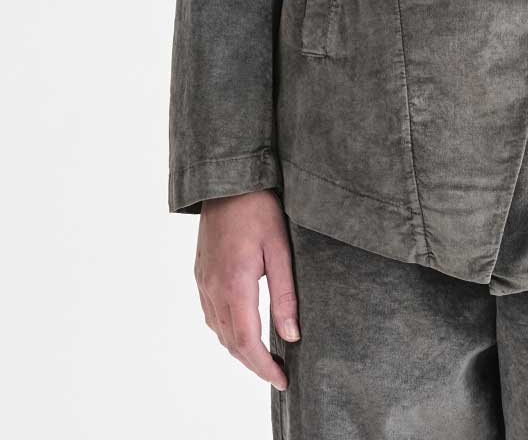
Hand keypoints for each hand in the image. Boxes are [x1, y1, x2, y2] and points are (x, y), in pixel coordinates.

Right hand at [194, 189, 299, 390]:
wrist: (227, 182)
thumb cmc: (259, 209)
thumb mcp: (280, 249)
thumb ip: (285, 294)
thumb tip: (292, 335)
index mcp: (234, 284)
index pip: (247, 341)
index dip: (264, 367)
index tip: (282, 380)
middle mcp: (213, 288)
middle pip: (230, 342)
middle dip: (254, 364)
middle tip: (278, 374)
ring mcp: (203, 282)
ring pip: (219, 331)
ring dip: (240, 350)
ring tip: (265, 358)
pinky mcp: (201, 274)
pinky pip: (211, 315)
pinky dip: (227, 332)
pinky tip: (243, 330)